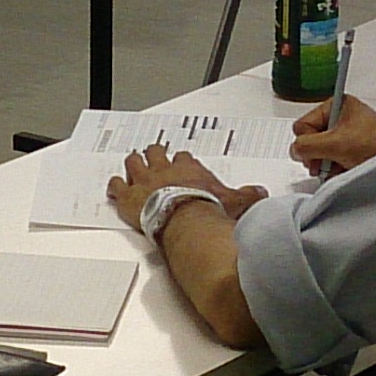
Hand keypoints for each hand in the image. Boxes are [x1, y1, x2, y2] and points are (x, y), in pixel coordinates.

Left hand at [106, 144, 266, 239]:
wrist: (186, 221)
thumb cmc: (207, 210)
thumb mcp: (236, 202)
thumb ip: (248, 195)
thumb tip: (261, 192)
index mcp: (188, 169)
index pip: (183, 157)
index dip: (180, 159)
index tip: (180, 160)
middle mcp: (165, 171)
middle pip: (155, 153)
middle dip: (153, 153)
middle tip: (152, 153)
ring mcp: (145, 182)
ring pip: (134, 163)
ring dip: (133, 163)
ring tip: (132, 162)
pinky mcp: (129, 197)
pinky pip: (117, 186)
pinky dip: (114, 186)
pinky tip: (113, 187)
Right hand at [291, 95, 375, 172]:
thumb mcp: (336, 143)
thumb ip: (307, 145)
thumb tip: (295, 150)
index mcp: (336, 104)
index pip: (303, 124)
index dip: (307, 141)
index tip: (318, 151)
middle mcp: (341, 117)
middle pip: (311, 139)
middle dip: (317, 155)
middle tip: (327, 163)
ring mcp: (347, 134)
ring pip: (321, 152)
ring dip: (326, 164)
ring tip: (340, 167)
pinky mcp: (353, 149)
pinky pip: (332, 160)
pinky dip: (336, 168)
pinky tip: (345, 170)